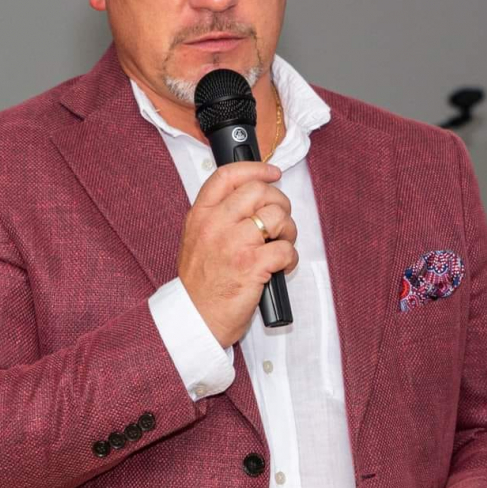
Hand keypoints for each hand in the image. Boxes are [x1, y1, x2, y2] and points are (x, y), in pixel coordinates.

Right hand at [179, 161, 297, 346]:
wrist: (196, 319)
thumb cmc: (200, 284)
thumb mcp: (196, 239)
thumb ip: (217, 216)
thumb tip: (251, 198)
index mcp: (201, 215)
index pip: (228, 176)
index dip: (256, 168)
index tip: (272, 173)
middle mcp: (216, 225)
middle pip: (259, 191)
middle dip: (279, 203)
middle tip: (279, 220)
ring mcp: (234, 245)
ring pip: (277, 217)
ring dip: (288, 231)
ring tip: (280, 245)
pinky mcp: (252, 266)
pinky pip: (285, 249)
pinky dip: (290, 258)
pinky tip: (280, 266)